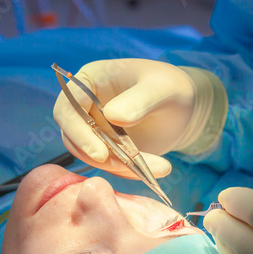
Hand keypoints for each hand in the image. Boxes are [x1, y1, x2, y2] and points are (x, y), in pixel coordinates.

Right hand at [53, 59, 226, 178]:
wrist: (185, 106)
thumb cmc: (172, 87)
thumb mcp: (161, 89)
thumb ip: (139, 100)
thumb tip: (112, 116)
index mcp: (89, 82)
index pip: (67, 108)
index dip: (77, 133)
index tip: (100, 154)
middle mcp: (85, 106)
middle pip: (75, 138)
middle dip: (103, 157)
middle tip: (134, 167)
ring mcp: (95, 130)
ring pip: (93, 157)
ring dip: (122, 168)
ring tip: (161, 166)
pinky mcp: (108, 149)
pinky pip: (110, 166)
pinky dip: (131, 172)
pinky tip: (160, 168)